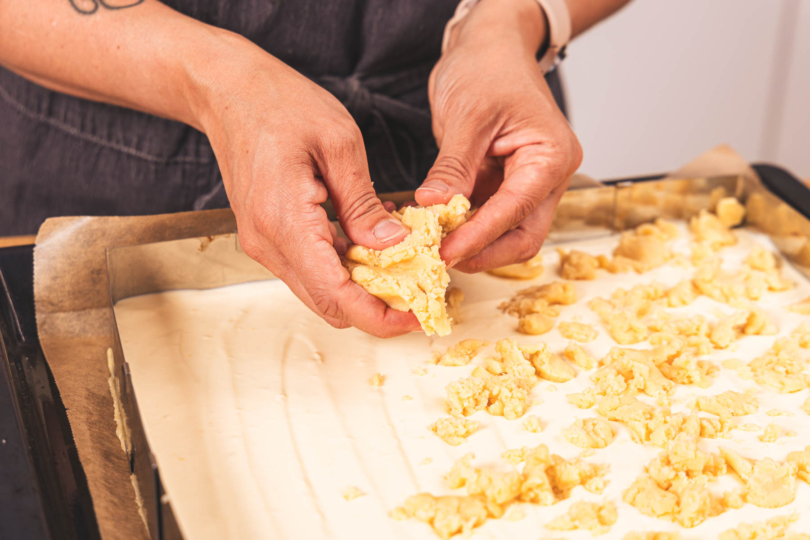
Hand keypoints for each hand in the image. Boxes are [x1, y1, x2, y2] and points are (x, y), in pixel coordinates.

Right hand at [193, 35, 420, 336]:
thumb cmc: (280, 104)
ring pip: (319, 291)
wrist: (227, 92)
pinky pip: (309, 268)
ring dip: (361, 289)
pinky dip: (343, 268)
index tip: (414, 317)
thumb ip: (363, 202)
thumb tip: (394, 244)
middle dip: (375, 310)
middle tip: (418, 294)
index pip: (335, 294)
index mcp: (285, 221)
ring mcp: (263, 243)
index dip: (378, 316)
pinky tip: (371, 244)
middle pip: (327, 304)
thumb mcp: (339, 143)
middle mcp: (267, 243)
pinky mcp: (267, 236)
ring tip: (402, 265)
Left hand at [417, 0, 581, 271]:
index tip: (445, 252)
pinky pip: (488, 217)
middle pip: (523, 236)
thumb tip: (434, 207)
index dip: (480, 236)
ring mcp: (527, 184)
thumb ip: (453, 166)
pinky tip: (438, 230)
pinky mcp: (503, 185)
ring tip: (434, 247)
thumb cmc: (489, 67)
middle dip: (483, 252)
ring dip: (473, 244)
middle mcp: (548, 177)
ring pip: (507, 233)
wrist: (490, 46)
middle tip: (440, 259)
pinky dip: (465, 228)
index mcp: (551, 157)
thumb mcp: (467, 115)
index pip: (516, 210)